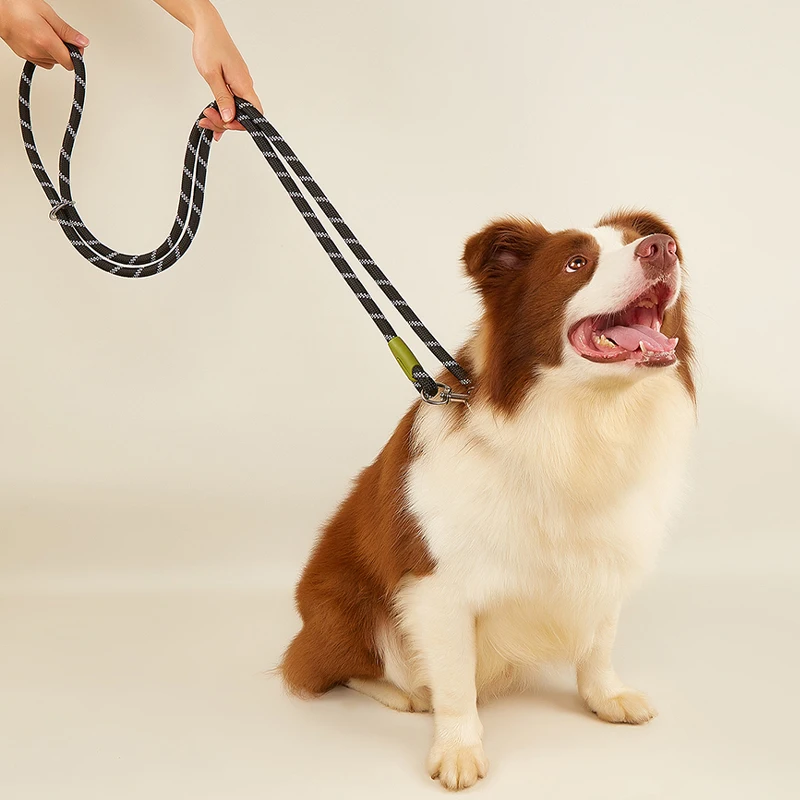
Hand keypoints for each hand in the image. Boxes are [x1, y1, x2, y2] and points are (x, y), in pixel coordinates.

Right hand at [0, 0, 87, 68]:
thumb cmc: (16, 5)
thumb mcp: (47, 13)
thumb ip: (66, 31)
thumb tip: (82, 42)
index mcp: (45, 42)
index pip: (70, 62)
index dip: (76, 55)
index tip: (75, 45)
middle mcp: (37, 52)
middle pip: (62, 61)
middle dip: (64, 50)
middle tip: (58, 34)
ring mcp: (29, 55)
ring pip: (52, 61)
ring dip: (54, 51)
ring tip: (45, 33)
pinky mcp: (24, 56)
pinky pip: (42, 60)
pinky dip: (44, 52)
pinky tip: (39, 39)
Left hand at [191, 5, 261, 140]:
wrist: (208, 27)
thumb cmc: (209, 45)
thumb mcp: (211, 74)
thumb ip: (222, 97)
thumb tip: (229, 117)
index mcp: (243, 84)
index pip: (253, 113)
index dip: (240, 124)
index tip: (223, 124)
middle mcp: (245, 85)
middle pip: (243, 115)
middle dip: (225, 122)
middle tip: (207, 120)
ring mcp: (240, 84)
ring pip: (236, 109)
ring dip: (221, 117)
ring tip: (205, 117)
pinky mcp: (235, 82)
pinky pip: (233, 101)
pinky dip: (222, 110)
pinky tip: (214, 116)